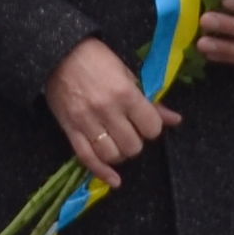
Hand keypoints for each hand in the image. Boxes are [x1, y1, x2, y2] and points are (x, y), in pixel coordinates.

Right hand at [44, 38, 178, 189]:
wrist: (58, 54)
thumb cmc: (96, 59)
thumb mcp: (127, 74)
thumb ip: (150, 102)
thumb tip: (175, 120)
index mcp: (125, 94)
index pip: (151, 128)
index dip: (152, 129)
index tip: (146, 123)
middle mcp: (107, 111)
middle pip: (133, 146)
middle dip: (135, 142)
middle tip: (130, 132)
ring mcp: (86, 122)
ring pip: (112, 155)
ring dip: (119, 154)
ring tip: (118, 143)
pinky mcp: (69, 130)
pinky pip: (86, 158)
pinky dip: (101, 172)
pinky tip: (114, 180)